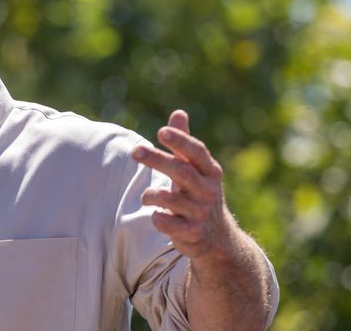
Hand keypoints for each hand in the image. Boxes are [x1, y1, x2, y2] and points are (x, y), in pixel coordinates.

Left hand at [131, 110, 234, 259]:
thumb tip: (178, 112)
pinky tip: (156, 216)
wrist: (217, 239)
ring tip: (145, 196)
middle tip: (135, 151)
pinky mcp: (193, 234)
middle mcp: (208, 191)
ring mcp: (202, 213)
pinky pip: (171, 225)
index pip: (197, 152)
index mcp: (209, 171)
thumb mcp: (195, 169)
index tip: (161, 131)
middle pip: (182, 172)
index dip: (181, 141)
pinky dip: (159, 219)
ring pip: (173, 199)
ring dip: (152, 194)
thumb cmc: (198, 194)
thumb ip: (184, 143)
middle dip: (158, 160)